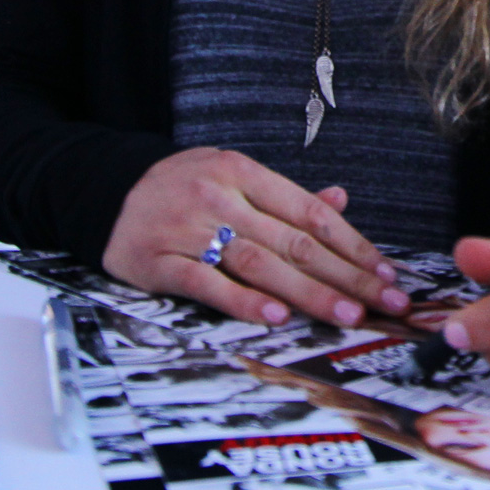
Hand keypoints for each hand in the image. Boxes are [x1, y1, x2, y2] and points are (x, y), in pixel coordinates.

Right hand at [104, 148, 404, 327]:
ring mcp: (188, 230)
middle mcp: (220, 198)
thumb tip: (340, 201)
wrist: (103, 191)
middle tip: (383, 304)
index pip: (310, 214)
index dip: (354, 246)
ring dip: (308, 293)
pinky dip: (243, 302)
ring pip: (260, 264)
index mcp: (243, 172)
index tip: (386, 274)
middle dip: (346, 276)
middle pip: (294, 243)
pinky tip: (276, 317)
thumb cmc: (181, 187)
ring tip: (346, 313)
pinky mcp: (159, 262)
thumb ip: (286, 196)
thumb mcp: (233, 175)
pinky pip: (207, 284)